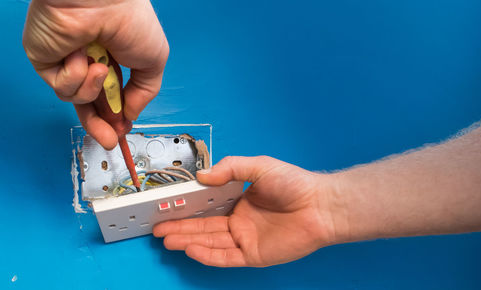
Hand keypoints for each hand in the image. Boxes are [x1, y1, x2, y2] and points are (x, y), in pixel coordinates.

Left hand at [23, 0, 168, 148]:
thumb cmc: (131, 22)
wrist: (101, 2)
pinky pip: (62, 88)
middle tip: (109, 140)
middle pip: (91, 104)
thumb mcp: (154, 62)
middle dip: (101, 124)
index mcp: (115, 58)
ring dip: (92, 89)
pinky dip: (75, 77)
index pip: (111, 94)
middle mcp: (89, 61)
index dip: (116, 115)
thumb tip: (130, 115)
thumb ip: (144, 94)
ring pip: (77, 98)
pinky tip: (80, 56)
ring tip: (99, 67)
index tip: (121, 130)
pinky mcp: (46, 62)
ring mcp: (66, 62)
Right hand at [153, 156, 348, 266]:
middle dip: (180, 227)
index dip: (187, 207)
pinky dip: (207, 254)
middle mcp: (239, 221)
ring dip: (187, 240)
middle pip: (203, 226)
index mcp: (239, 201)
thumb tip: (202, 175)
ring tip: (165, 238)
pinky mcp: (253, 254)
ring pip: (210, 242)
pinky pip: (225, 257)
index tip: (167, 206)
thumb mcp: (258, 166)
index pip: (206, 206)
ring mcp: (245, 239)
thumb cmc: (294, 183)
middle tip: (157, 228)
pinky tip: (190, 249)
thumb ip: (230, 169)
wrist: (321, 205)